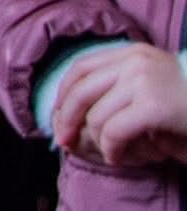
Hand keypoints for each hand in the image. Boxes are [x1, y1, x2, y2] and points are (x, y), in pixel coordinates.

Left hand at [54, 44, 186, 165]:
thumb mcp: (153, 83)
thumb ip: (120, 86)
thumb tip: (72, 110)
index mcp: (132, 52)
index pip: (81, 67)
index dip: (64, 92)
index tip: (58, 113)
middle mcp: (134, 62)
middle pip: (81, 90)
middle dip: (66, 118)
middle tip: (62, 140)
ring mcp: (144, 81)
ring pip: (97, 115)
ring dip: (98, 141)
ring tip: (111, 153)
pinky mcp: (153, 106)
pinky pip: (114, 131)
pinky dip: (111, 149)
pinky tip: (119, 158)